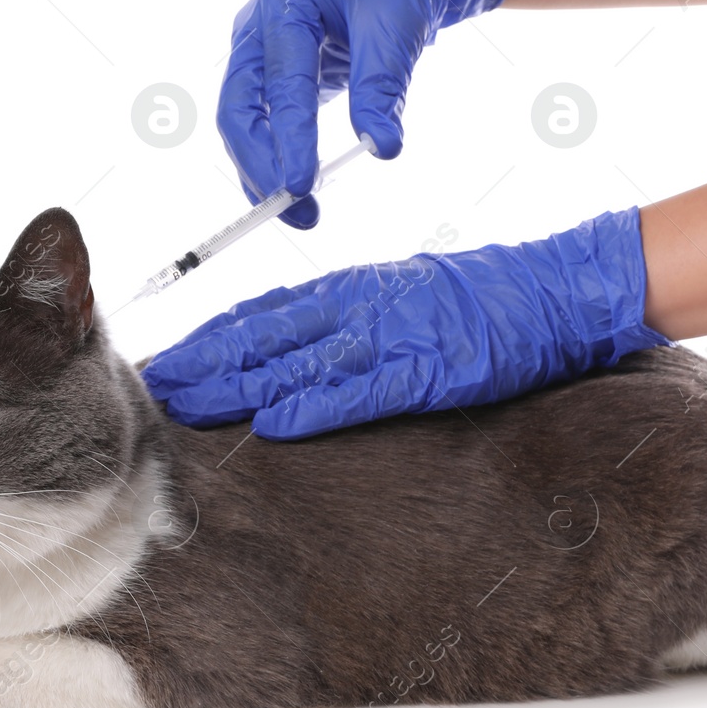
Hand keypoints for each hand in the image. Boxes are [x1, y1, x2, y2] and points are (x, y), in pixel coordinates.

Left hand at [141, 208, 670, 438]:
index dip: (209, 338)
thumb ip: (343, 319)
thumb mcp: (397, 295)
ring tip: (189, 403)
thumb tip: (289, 355)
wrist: (551, 291)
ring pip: (297, 358)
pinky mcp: (425, 367)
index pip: (261, 313)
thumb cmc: (476, 297)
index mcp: (349, 288)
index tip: (166, 359)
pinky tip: (277, 419)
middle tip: (154, 386)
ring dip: (238, 383)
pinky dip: (317, 403)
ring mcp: (389, 335)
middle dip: (203, 362)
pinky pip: (361, 388)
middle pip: (263, 335)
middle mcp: (356, 306)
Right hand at [218, 0, 509, 227]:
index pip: (279, 85)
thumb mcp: (396, 28)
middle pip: (238, 109)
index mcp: (283, 6)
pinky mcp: (274, 73)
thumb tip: (383, 147)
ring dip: (263, 170)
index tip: (302, 186)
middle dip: (260, 165)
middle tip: (295, 208)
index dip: (289, 139)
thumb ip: (383, 87)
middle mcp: (258, 29)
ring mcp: (261, 52)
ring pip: (243, 121)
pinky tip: (295, 191)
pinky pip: (262, 122)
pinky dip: (274, 157)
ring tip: (301, 215)